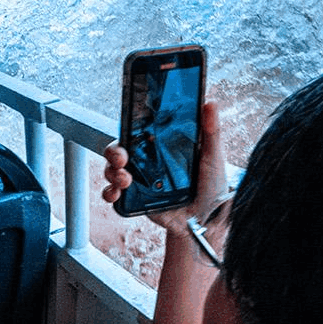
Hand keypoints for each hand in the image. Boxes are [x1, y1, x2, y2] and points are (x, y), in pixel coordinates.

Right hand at [102, 102, 226, 235]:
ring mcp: (139, 179)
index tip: (127, 129)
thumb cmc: (212, 185)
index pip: (136, 131)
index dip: (127, 129)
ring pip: (112, 169)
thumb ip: (210, 132)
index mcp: (160, 146)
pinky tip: (115, 194)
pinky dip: (109, 192)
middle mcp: (146, 160)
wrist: (208, 220)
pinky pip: (114, 193)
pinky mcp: (136, 199)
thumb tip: (210, 103)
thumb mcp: (212, 156)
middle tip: (121, 159)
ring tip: (124, 180)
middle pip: (118, 149)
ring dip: (111, 172)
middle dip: (113, 152)